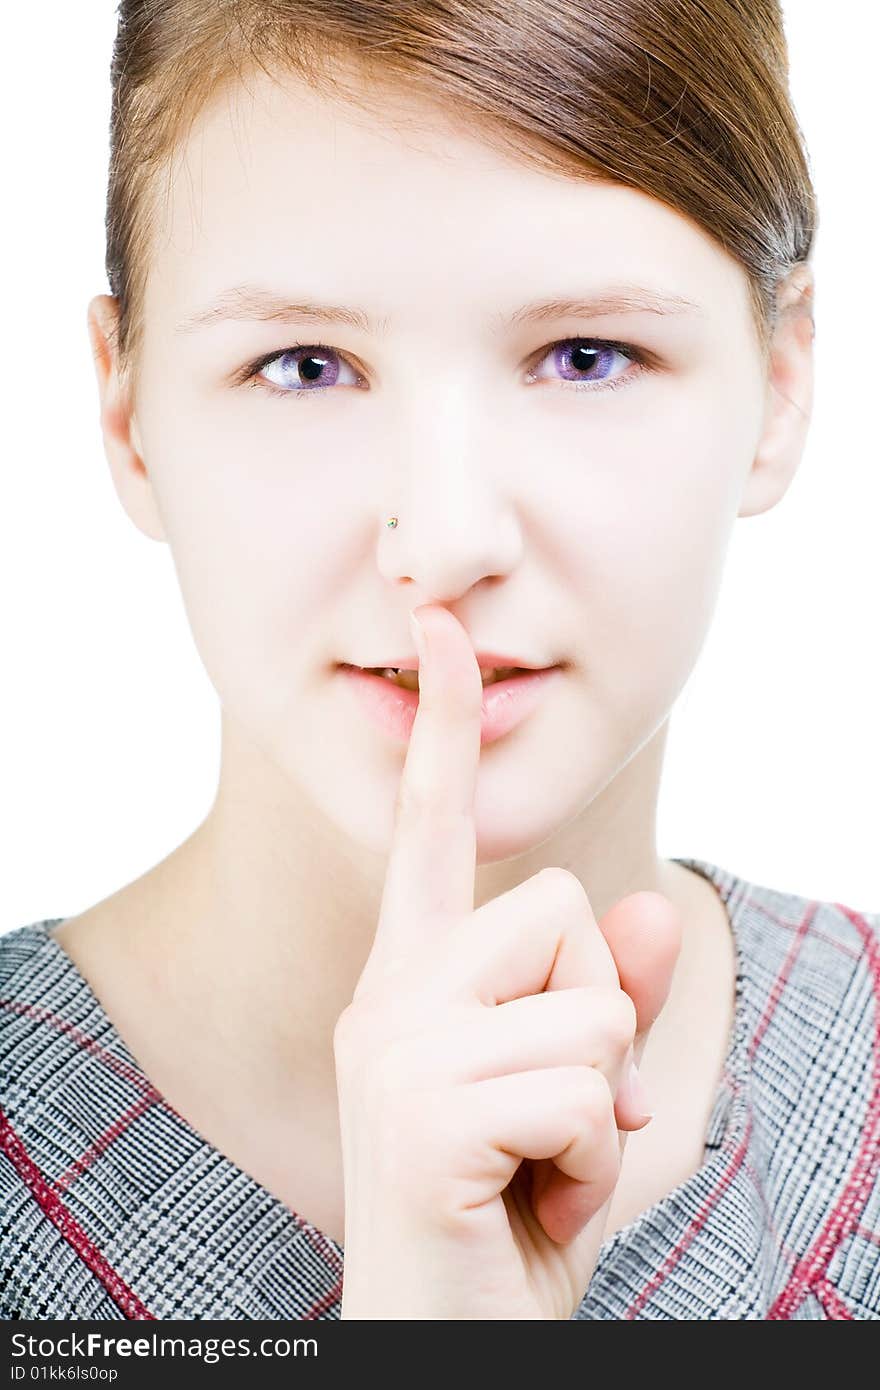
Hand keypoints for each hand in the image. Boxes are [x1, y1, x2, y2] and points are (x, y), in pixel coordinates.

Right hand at [335, 604, 681, 1318]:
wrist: (451, 1335)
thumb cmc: (511, 1210)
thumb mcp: (580, 1092)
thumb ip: (610, 996)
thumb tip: (646, 908)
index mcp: (415, 978)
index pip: (429, 829)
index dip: (441, 727)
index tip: (443, 630)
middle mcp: (391, 996)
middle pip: (559, 903)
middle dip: (596, 1008)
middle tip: (552, 1112)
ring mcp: (397, 1050)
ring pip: (587, 996)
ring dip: (600, 1098)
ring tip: (542, 1165)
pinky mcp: (421, 1112)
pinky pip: (583, 1085)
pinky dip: (591, 1158)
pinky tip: (533, 1202)